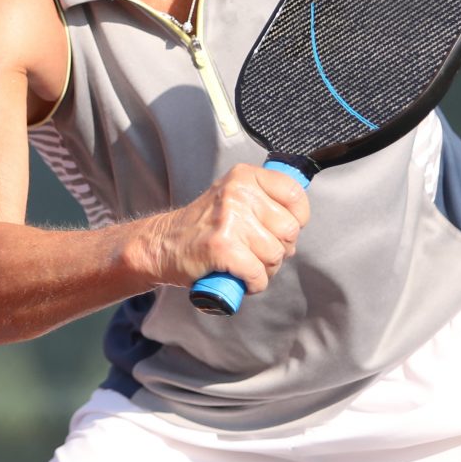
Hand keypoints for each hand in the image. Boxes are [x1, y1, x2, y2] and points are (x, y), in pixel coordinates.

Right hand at [145, 162, 311, 295]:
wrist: (162, 245)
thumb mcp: (233, 196)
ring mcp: (230, 219)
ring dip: (265, 269)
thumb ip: (264, 199)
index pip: (294, 194)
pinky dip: (253, 284)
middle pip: (289, 230)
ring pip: (276, 255)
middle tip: (257, 252)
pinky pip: (258, 274)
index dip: (297, 219)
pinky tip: (240, 278)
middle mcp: (238, 193)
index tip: (282, 229)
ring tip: (245, 264)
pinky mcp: (223, 247)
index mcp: (244, 177)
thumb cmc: (202, 226)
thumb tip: (298, 216)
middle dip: (279, 249)